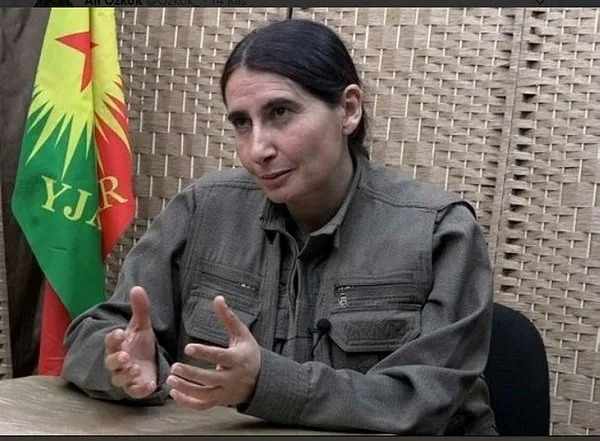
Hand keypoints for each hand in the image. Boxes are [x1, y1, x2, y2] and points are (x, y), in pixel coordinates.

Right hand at [104, 286, 157, 398]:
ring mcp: (125, 376)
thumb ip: (140, 309)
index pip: (111, 341)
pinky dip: (140, 390)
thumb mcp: (142, 326)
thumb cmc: (140, 343)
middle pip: (111, 362)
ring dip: (126, 375)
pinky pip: (134, 392)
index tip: (121, 332)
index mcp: (117, 345)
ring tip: (136, 369)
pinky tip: (149, 385)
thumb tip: (137, 287)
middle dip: (117, 360)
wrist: (149, 362)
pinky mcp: (134, 388)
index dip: (114, 338)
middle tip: (126, 356)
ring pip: (119, 379)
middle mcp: (117, 362)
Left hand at [167, 295, 260, 409]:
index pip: (219, 357)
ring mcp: (225, 392)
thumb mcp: (241, 334)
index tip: (188, 347)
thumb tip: (217, 298)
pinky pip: (202, 406)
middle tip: (174, 366)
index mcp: (237, 359)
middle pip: (210, 379)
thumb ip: (228, 317)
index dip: (204, 353)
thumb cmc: (248, 352)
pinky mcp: (220, 401)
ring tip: (171, 379)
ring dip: (186, 389)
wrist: (261, 380)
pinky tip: (174, 393)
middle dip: (191, 374)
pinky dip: (188, 402)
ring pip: (205, 395)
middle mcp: (232, 378)